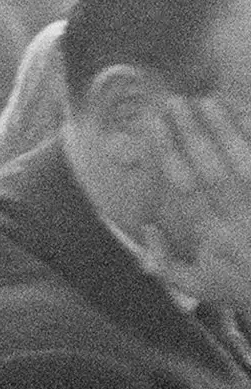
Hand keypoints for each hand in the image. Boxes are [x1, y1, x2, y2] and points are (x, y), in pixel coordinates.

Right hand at [141, 95, 250, 309]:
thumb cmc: (243, 287)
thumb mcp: (197, 286)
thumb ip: (163, 262)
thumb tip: (147, 227)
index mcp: (213, 233)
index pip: (185, 184)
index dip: (168, 150)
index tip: (154, 123)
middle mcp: (239, 214)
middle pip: (212, 166)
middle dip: (192, 131)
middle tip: (176, 102)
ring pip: (243, 160)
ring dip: (224, 128)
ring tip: (207, 101)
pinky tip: (245, 114)